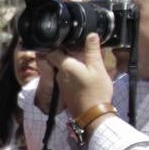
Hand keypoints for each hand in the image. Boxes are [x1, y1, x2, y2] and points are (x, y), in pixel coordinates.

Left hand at [38, 0, 115, 120]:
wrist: (93, 115)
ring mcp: (62, 84)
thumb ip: (92, 51)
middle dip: (65, 51)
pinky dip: (73, 70)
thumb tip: (90, 34)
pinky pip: (67, 76)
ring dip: (71, 61)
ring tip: (83, 54)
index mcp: (65, 67)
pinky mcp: (67, 91)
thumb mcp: (97, 68)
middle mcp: (59, 75)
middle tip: (76, 44)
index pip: (51, 51)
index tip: (57, 37)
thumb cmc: (95, 91)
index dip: (53, 43)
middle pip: (57, 59)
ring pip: (63, 67)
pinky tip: (85, 69)